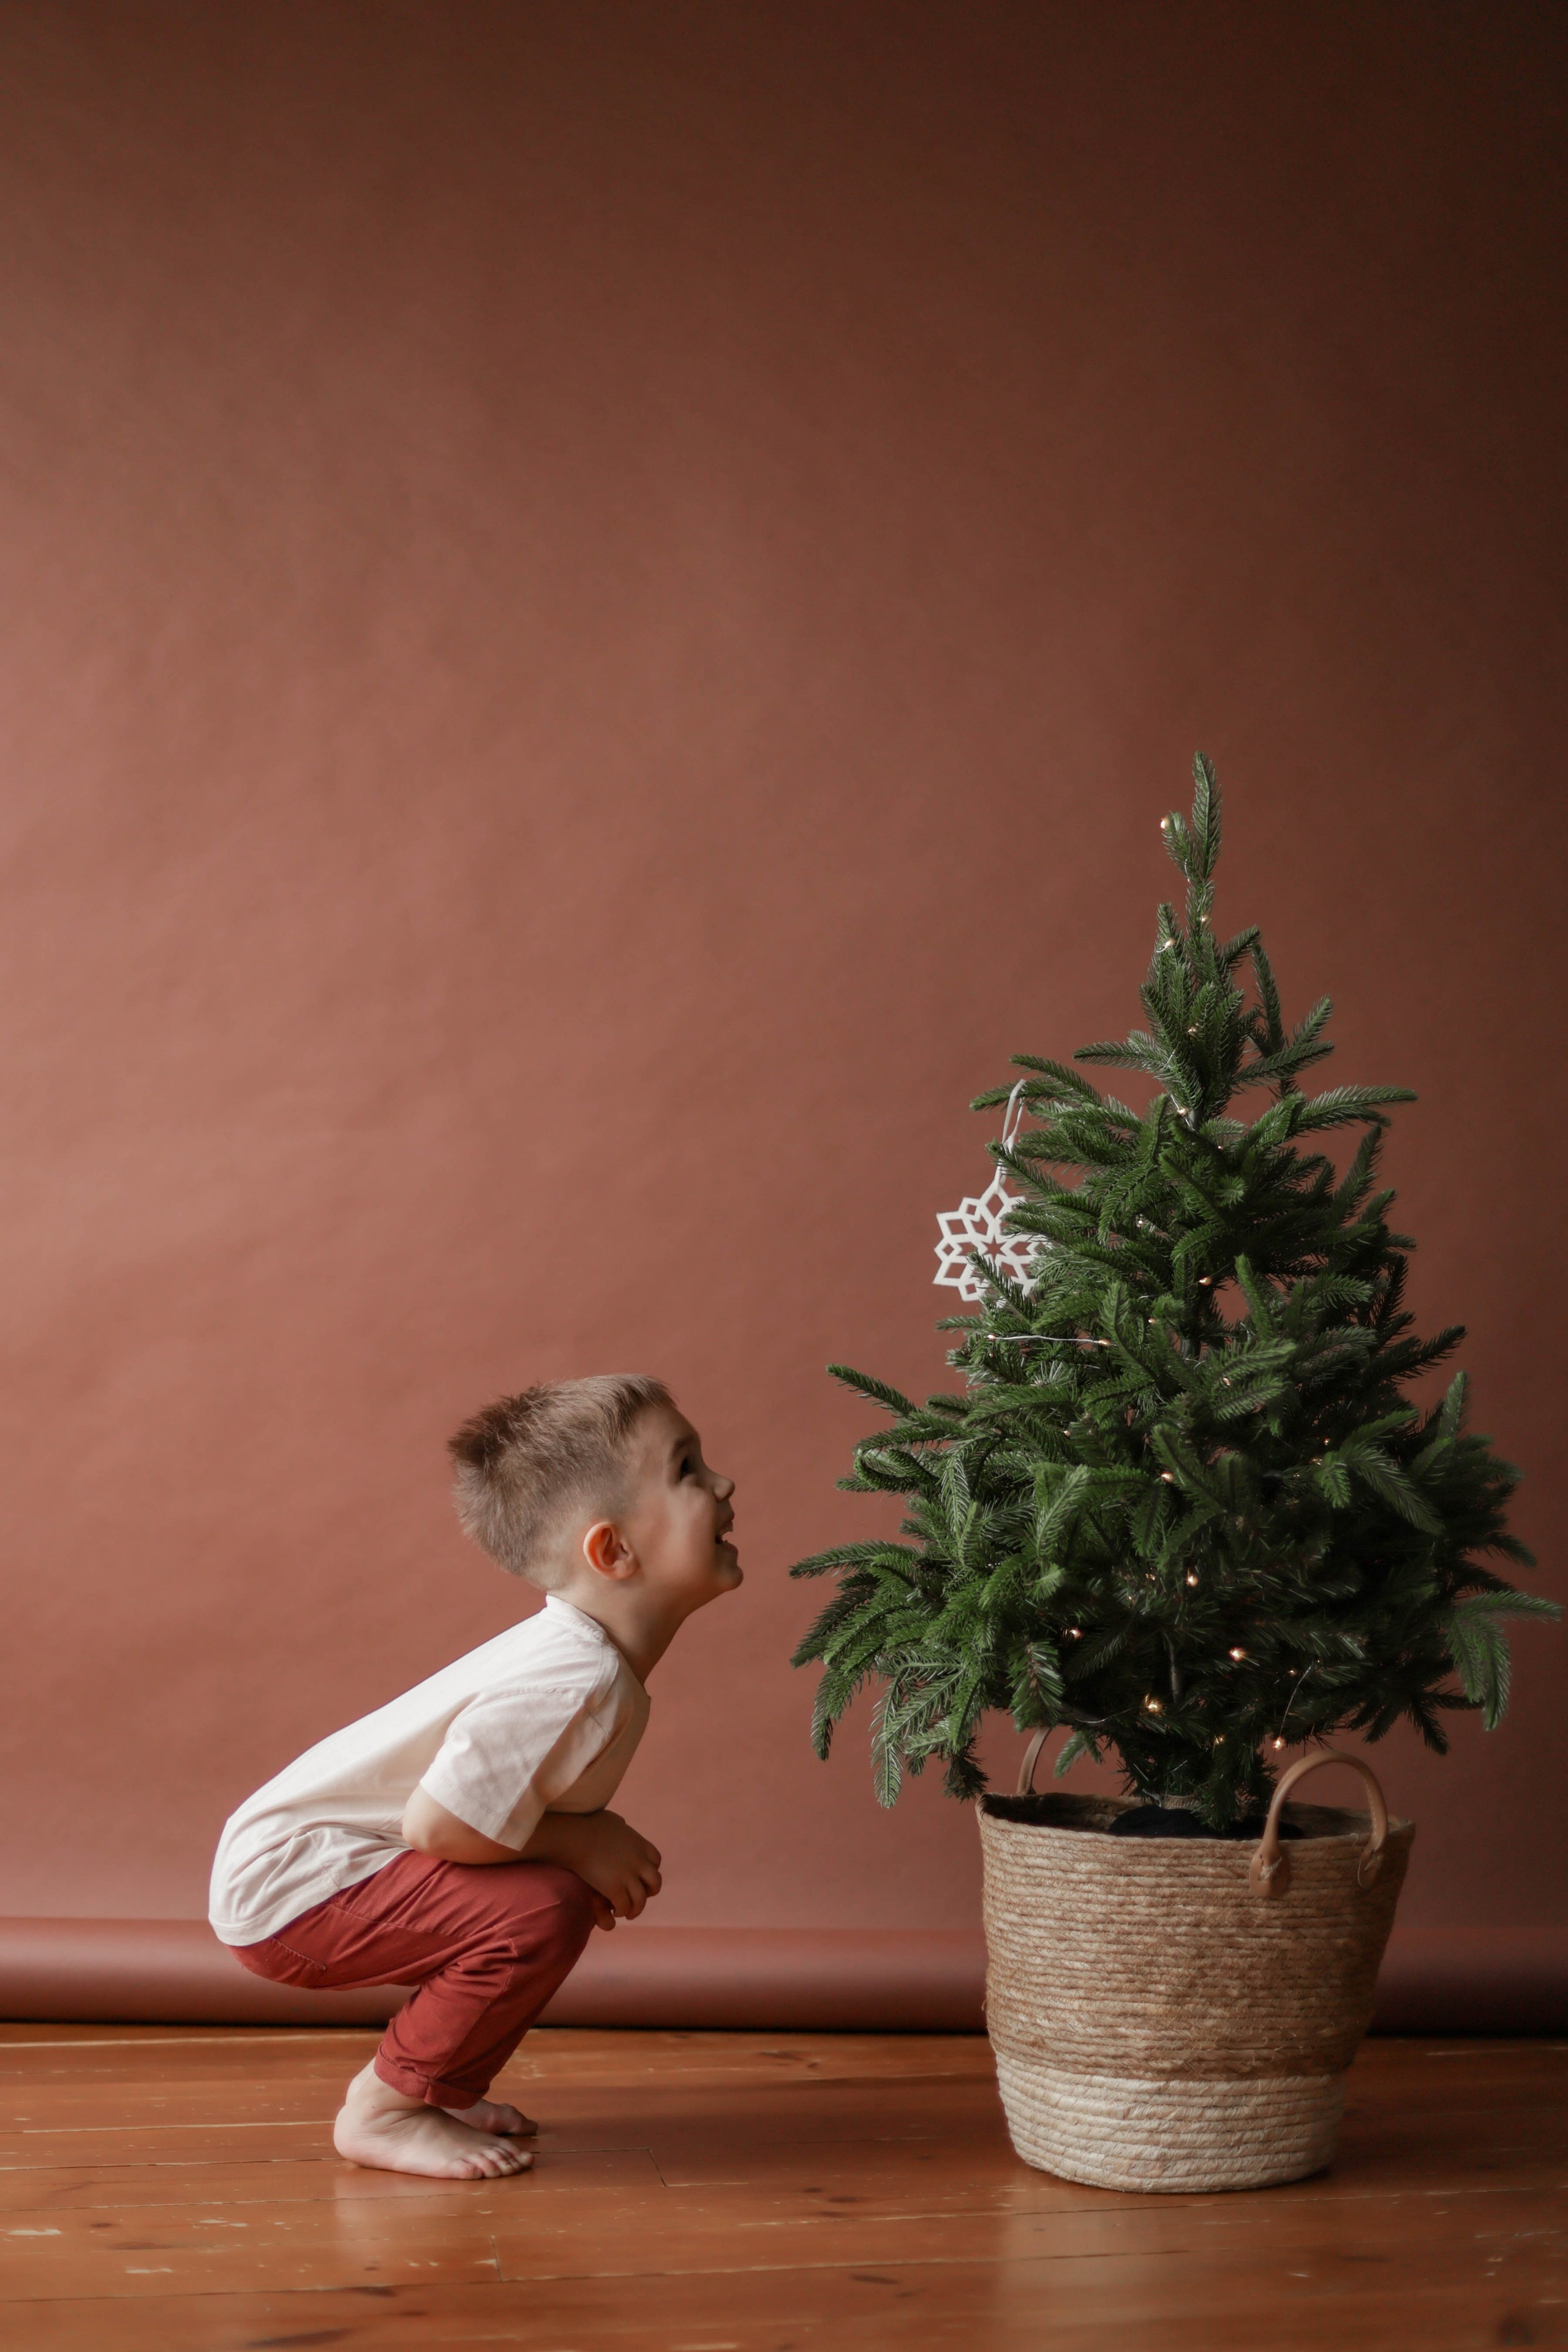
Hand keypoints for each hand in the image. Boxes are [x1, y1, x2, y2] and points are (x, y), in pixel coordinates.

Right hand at [522, 1810, 662, 1925]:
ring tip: (627, 1912)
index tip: (641, 1876)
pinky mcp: (615, 1889)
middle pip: (655, 1882)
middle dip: (649, 1891)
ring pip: (641, 1900)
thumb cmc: (589, 1826)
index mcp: (640, 1845)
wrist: (576, 1838)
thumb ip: (621, 1825)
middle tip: (637, 1897)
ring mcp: (628, 1877)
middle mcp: (639, 1862)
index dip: (650, 1870)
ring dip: (636, 1908)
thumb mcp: (613, 1820)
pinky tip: (615, 1910)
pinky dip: (622, 1911)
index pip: (656, 1861)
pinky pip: (624, 1906)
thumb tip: (621, 1824)